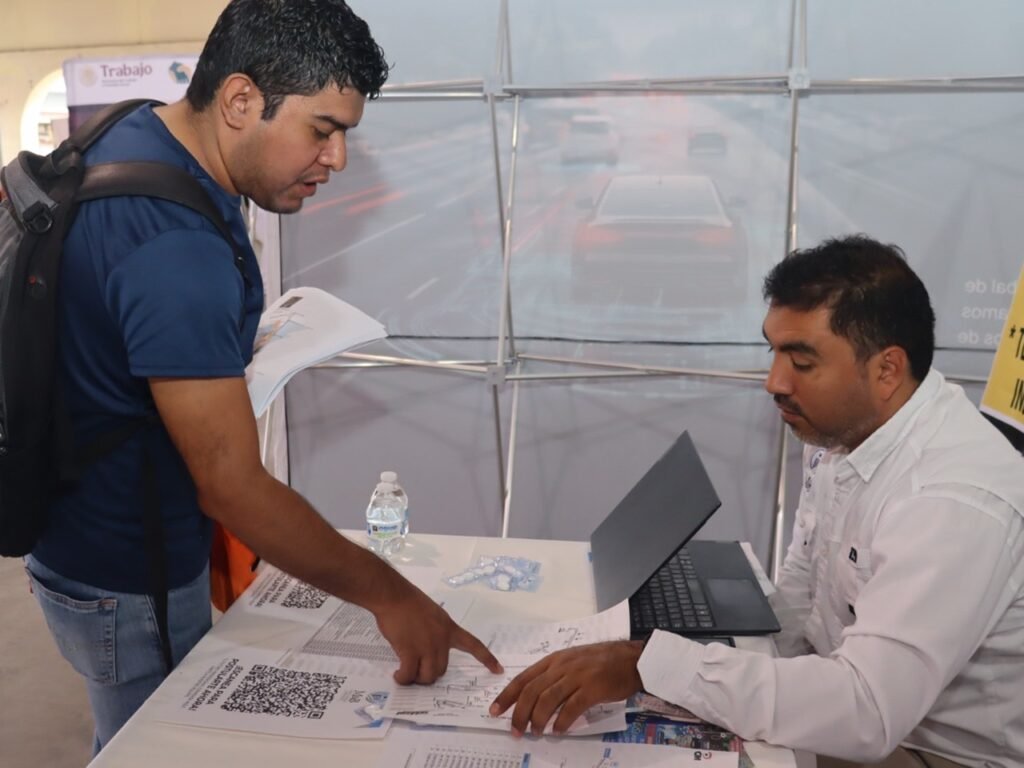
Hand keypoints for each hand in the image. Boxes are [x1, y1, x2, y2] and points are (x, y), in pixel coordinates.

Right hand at [374, 581, 501, 684]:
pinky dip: (403, 678)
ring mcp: (427, 646)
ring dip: (416, 678)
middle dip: (429, 673)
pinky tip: (398, 675)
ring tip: (405, 673)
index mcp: (449, 628)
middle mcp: (442, 639)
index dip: (487, 659)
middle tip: (415, 669)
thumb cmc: (408, 602)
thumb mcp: (432, 615)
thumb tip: (427, 648)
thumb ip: (435, 631)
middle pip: (442, 669)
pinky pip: (409, 674)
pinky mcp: (410, 651)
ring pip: (428, 676)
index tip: (498, 670)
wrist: (393, 596)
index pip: (474, 645)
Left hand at [489, 640, 644, 735]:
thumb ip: (554, 675)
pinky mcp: (593, 688)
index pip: (524, 678)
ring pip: (548, 699)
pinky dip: (562, 721)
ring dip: (538, 719)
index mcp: (554, 660)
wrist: (631, 658)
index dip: (507, 696)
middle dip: (519, 713)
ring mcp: (577, 676)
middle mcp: (562, 666)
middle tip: (515, 730)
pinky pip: (572, 707)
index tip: (495, 711)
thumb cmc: (602, 661)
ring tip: (535, 732)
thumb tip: (535, 700)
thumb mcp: (572, 661)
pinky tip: (558, 731)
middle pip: (532, 691)